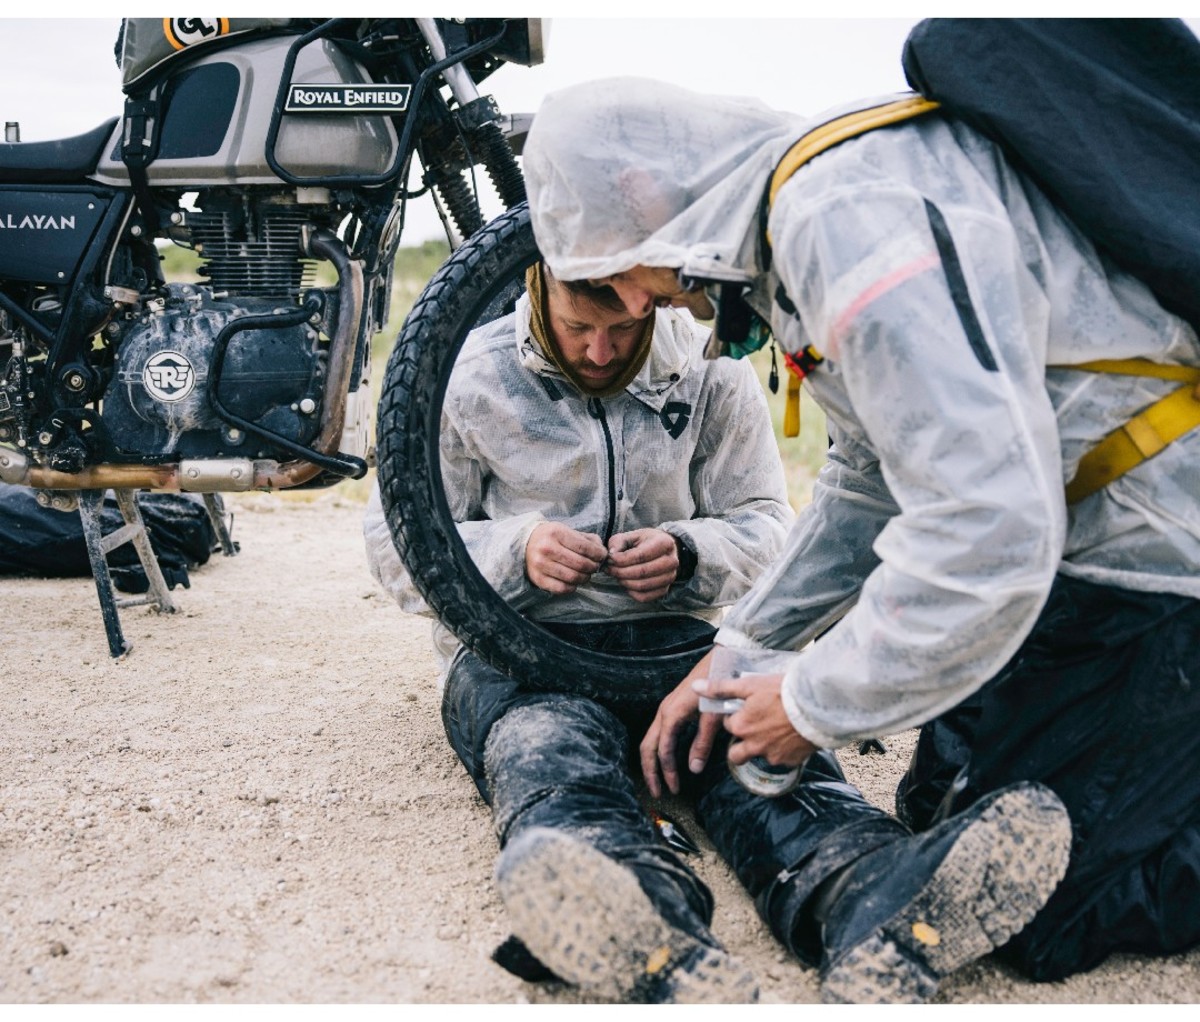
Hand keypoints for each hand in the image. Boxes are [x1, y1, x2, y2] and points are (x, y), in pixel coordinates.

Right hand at [524, 522, 606, 593]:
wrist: (526, 543)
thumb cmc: (552, 537)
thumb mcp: (568, 531)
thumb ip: (588, 540)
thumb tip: (603, 553)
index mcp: (556, 533)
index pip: (585, 548)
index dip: (599, 554)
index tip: (602, 556)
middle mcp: (547, 548)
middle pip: (581, 564)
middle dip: (594, 567)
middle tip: (595, 566)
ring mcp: (541, 565)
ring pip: (573, 578)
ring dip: (585, 578)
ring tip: (586, 574)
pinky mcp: (538, 579)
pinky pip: (562, 588)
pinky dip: (572, 587)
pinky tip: (574, 581)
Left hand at [605, 528, 679, 602]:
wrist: (662, 550)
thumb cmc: (645, 542)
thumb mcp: (632, 535)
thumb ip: (619, 542)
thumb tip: (611, 554)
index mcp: (665, 543)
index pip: (641, 555)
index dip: (622, 559)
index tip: (610, 559)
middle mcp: (672, 561)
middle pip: (642, 572)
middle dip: (621, 572)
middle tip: (610, 569)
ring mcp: (670, 577)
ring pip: (643, 586)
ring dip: (624, 582)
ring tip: (616, 575)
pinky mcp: (665, 589)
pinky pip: (645, 597)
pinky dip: (631, 592)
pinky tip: (626, 583)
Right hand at [640, 647, 726, 796]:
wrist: (722, 660)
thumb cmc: (719, 686)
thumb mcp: (714, 716)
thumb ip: (703, 743)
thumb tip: (693, 768)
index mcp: (672, 714)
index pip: (663, 750)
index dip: (667, 772)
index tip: (674, 789)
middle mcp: (664, 711)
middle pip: (647, 747)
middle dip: (650, 771)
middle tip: (657, 793)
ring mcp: (667, 709)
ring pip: (651, 740)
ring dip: (653, 762)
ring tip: (660, 782)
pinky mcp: (673, 708)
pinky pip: (659, 733)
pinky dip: (659, 750)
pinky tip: (668, 759)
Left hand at [694, 672, 816, 768]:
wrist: (816, 707)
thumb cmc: (783, 692)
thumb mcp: (749, 685)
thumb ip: (721, 688)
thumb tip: (695, 687)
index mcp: (741, 726)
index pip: (729, 725)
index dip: (737, 718)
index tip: (747, 710)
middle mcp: (752, 745)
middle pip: (736, 754)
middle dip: (740, 745)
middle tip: (755, 730)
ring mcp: (771, 756)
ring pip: (759, 756)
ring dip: (762, 748)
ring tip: (776, 731)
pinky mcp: (789, 762)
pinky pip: (780, 760)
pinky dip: (782, 752)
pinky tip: (791, 737)